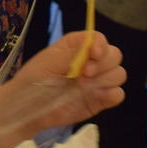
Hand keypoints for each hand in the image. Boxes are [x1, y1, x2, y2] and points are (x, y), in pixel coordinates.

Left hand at [0, 31, 125, 147]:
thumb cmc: (34, 79)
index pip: (100, 39)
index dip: (101, 45)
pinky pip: (118, 94)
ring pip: (119, 74)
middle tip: (83, 74)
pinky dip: (112, 94)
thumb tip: (94, 44)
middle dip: (103, 64)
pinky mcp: (99, 100)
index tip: (93, 55)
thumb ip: (72, 51)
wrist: (27, 107)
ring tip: (84, 86)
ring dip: (105, 79)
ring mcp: (96, 82)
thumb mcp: (49, 60)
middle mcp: (91, 62)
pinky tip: (96, 96)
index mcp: (78, 48)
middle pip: (115, 56)